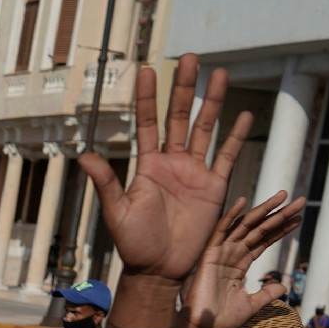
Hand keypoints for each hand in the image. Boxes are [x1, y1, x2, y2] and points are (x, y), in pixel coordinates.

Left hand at [81, 55, 251, 281]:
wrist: (159, 270)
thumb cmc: (134, 243)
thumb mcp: (117, 212)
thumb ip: (106, 182)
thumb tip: (85, 155)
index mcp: (147, 166)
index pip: (148, 124)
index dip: (147, 97)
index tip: (146, 69)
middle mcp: (171, 164)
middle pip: (179, 117)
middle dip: (184, 88)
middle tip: (191, 57)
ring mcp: (194, 173)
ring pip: (204, 129)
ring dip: (211, 102)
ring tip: (219, 73)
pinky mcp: (213, 187)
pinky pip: (227, 156)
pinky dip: (236, 136)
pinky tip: (243, 114)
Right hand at [181, 191, 303, 327]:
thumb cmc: (222, 319)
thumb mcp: (252, 305)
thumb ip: (266, 293)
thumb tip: (283, 286)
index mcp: (240, 264)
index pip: (264, 241)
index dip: (281, 229)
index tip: (298, 217)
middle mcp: (232, 254)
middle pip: (260, 229)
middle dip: (279, 214)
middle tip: (300, 201)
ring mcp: (221, 253)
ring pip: (246, 226)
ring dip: (264, 210)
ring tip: (283, 196)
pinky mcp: (209, 255)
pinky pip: (221, 231)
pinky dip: (231, 216)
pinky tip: (244, 201)